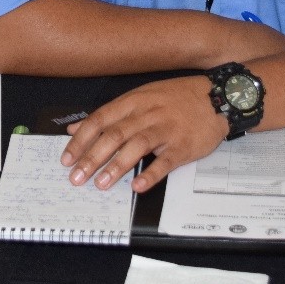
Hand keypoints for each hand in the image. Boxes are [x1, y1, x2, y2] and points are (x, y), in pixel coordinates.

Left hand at [61, 75, 227, 192]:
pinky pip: (165, 162)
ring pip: (136, 146)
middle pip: (114, 135)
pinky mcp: (183, 146)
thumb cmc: (175, 98)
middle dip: (92, 158)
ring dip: (116, 166)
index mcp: (133, 101)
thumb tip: (75, 128)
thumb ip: (108, 114)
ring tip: (100, 184)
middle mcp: (147, 114)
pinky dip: (151, 174)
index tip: (66, 158)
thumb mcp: (140, 97)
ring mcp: (166, 130)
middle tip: (76, 177)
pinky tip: (137, 186)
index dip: (81, 140)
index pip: (100, 120)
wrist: (217, 98)